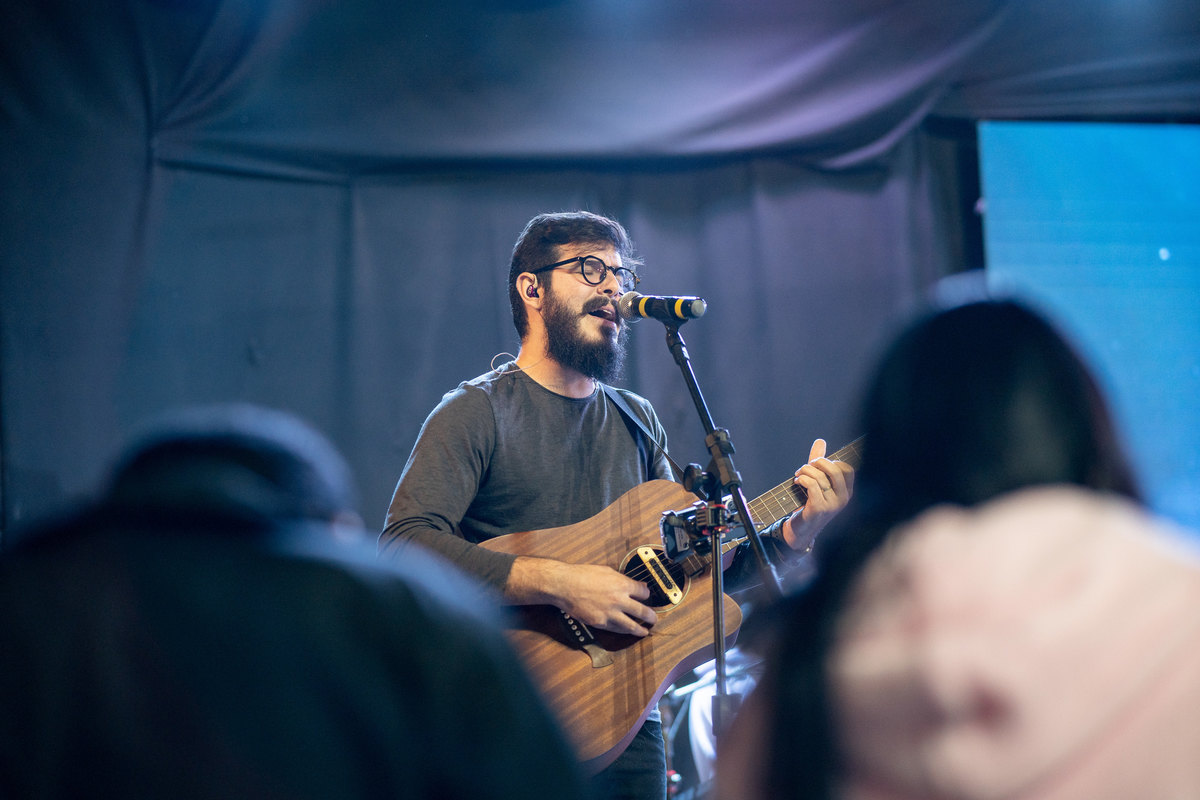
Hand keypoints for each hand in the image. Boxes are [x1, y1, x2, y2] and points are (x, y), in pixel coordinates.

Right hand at [506, 557, 657, 636]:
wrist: (565, 585)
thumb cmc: (582, 574)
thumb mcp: (606, 570)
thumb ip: (622, 579)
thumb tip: (633, 584)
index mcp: (622, 584)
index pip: (643, 592)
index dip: (647, 595)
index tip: (647, 597)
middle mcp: (619, 600)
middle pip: (642, 611)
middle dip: (650, 617)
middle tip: (654, 619)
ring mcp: (610, 613)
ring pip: (631, 625)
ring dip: (640, 629)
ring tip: (644, 632)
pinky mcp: (600, 622)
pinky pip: (615, 629)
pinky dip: (621, 630)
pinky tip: (625, 631)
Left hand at [782, 438, 854, 551]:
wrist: (802, 530)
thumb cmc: (810, 503)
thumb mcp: (817, 481)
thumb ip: (819, 463)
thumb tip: (820, 440)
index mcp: (847, 492)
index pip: (847, 469)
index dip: (831, 462)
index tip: (817, 465)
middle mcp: (843, 499)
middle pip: (835, 470)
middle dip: (817, 463)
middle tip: (806, 466)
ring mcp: (832, 505)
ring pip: (820, 477)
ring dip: (804, 471)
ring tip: (798, 475)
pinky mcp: (819, 509)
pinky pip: (812, 486)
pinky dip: (802, 480)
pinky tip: (797, 482)